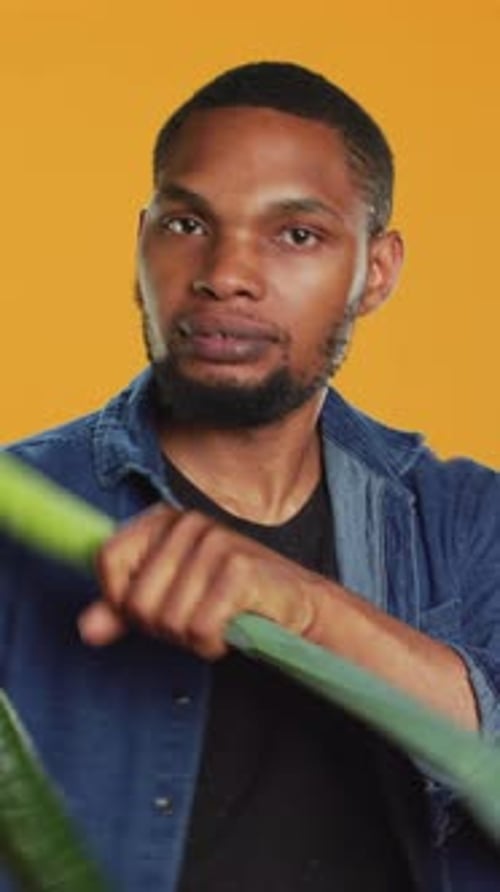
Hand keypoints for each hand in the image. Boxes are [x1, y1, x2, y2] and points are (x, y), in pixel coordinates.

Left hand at [78, 503, 324, 658]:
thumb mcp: (168, 598)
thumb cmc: (225, 597)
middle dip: (162, 626)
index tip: (147, 610)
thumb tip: (87, 629)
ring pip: (168, 619)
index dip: (120, 598)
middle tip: (193, 619)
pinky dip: (212, 643)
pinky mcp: (240, 569)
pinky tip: (228, 631)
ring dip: (190, 638)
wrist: (293, 603)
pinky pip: (201, 628)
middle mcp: (188, 523)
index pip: (108, 559)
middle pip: (138, 600)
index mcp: (163, 520)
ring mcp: (216, 542)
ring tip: (214, 623)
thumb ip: (124, 609)